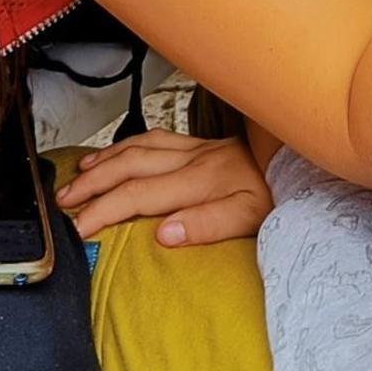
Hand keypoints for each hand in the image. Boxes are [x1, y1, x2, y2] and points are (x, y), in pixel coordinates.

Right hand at [56, 129, 269, 246]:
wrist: (307, 162)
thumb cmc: (281, 194)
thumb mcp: (251, 219)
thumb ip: (207, 225)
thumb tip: (162, 233)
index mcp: (200, 181)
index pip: (139, 195)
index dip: (104, 209)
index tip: (78, 227)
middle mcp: (193, 159)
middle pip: (130, 167)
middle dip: (93, 184)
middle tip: (63, 203)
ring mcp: (197, 147)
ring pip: (138, 147)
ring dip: (105, 160)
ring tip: (77, 176)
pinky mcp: (203, 143)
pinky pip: (155, 137)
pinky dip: (128, 144)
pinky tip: (116, 151)